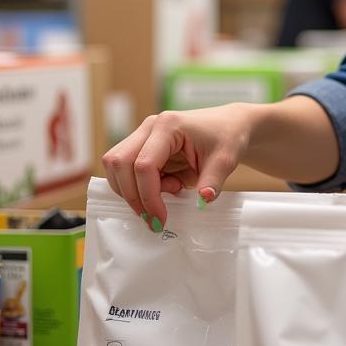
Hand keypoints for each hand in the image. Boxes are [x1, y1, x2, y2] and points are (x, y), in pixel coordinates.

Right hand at [102, 104, 255, 223]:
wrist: (229, 125)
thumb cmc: (227, 137)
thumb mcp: (225, 160)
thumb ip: (213, 181)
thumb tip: (203, 200)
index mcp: (168, 125)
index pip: (144, 164)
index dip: (148, 196)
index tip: (160, 219)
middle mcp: (150, 127)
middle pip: (119, 163)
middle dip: (133, 196)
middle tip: (154, 217)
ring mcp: (143, 135)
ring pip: (116, 166)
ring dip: (133, 190)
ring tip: (168, 191)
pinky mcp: (142, 146)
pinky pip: (126, 170)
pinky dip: (138, 186)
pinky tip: (165, 186)